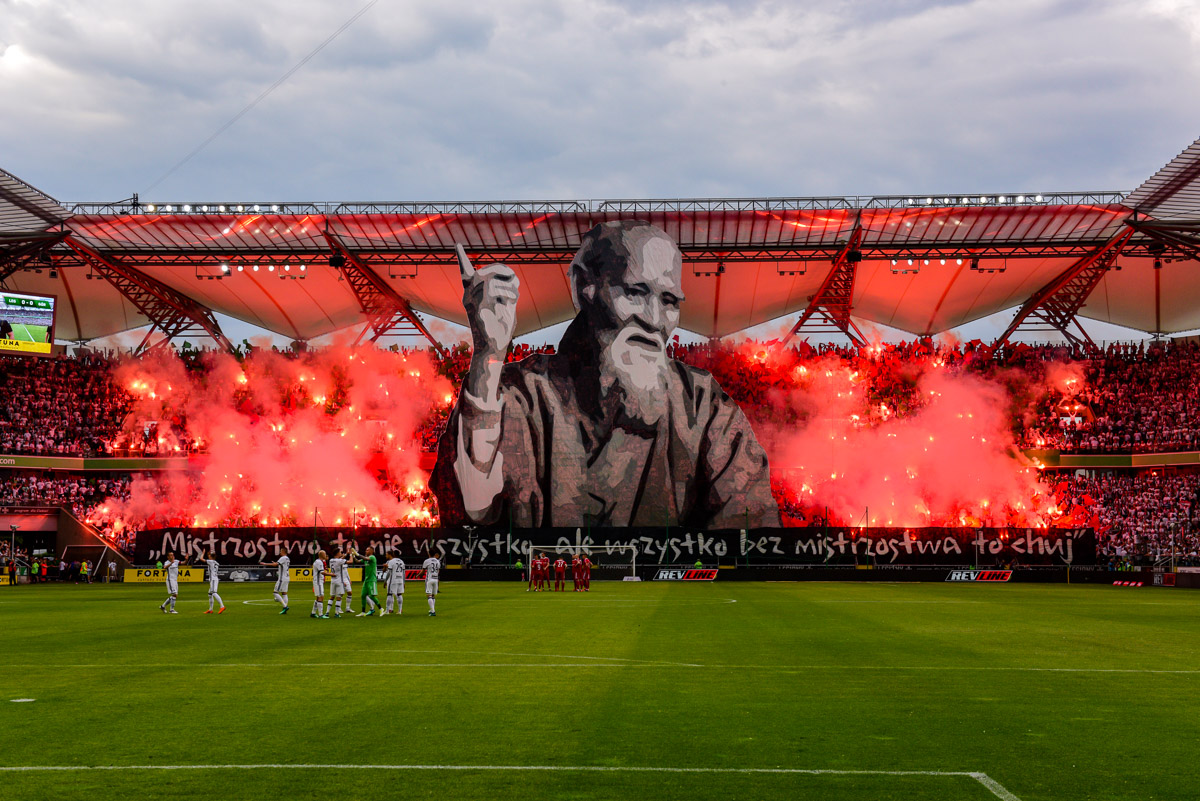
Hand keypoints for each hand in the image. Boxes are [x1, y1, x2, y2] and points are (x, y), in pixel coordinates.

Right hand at [457, 244, 517, 364]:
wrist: (493, 350)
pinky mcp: (478, 306)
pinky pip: (493, 288)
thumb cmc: (499, 329)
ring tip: (514, 296)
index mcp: (473, 295)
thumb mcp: (505, 306)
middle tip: (513, 278)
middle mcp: (469, 296)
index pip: (465, 272)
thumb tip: (512, 277)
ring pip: (491, 278)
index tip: (457, 245)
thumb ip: (505, 290)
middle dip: (502, 269)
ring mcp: (472, 301)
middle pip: (485, 270)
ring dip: (508, 284)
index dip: (461, 258)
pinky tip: (511, 302)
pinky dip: (508, 292)